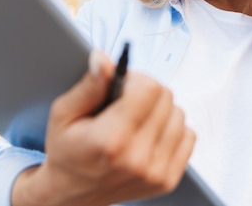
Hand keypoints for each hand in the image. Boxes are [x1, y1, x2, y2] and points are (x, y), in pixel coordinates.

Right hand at [12, 50, 195, 205]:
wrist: (72, 195)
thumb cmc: (67, 150)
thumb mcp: (63, 114)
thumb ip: (88, 85)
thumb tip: (103, 59)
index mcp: (111, 140)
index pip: (150, 88)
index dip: (135, 79)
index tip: (122, 86)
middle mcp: (137, 159)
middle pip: (166, 98)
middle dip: (147, 91)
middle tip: (126, 102)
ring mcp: (156, 173)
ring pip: (179, 114)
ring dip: (160, 110)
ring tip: (136, 119)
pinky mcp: (168, 180)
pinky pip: (188, 135)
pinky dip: (171, 129)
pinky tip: (149, 134)